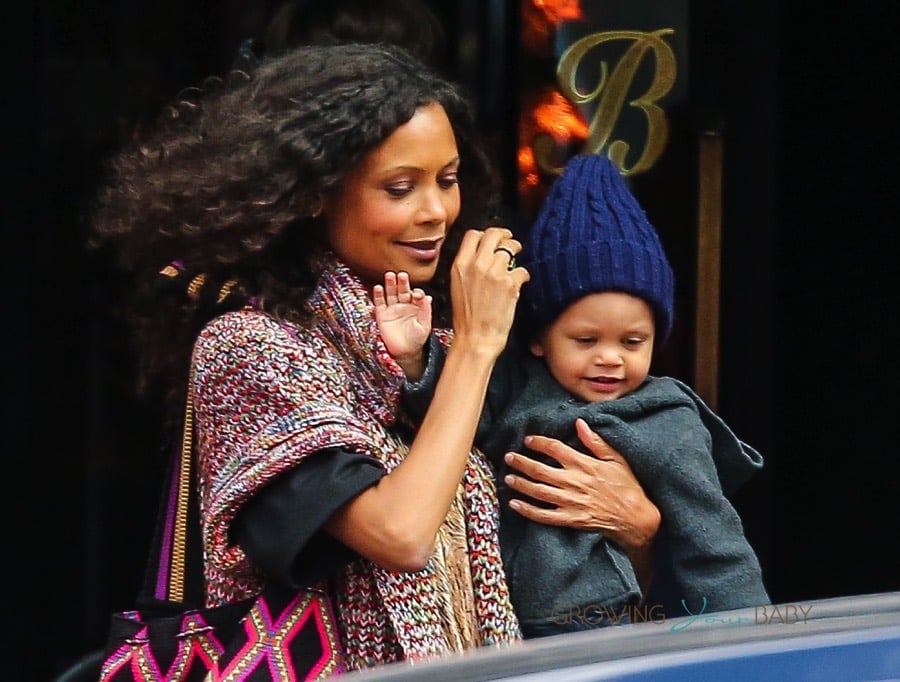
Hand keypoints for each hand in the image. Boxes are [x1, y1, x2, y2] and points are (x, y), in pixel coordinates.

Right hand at [373, 271, 431, 378]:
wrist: (405, 352)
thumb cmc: (417, 339)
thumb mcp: (425, 325)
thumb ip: (425, 311)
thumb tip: (428, 297)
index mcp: (416, 306)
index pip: (416, 294)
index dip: (416, 292)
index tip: (416, 295)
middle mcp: (404, 305)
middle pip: (402, 290)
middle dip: (402, 282)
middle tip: (402, 275)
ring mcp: (392, 309)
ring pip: (391, 293)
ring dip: (390, 284)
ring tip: (389, 275)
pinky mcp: (382, 315)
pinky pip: (379, 303)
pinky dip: (378, 295)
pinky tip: (379, 287)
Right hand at [449, 227, 529, 357]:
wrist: (476, 338)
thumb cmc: (466, 318)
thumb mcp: (457, 286)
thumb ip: (467, 267)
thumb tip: (482, 255)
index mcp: (460, 265)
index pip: (474, 234)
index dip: (485, 235)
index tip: (492, 240)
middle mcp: (476, 265)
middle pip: (494, 234)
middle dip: (505, 236)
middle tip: (510, 242)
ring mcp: (494, 273)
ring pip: (511, 247)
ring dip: (516, 252)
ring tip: (516, 262)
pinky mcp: (510, 283)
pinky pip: (522, 269)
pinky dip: (523, 275)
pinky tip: (520, 283)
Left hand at [502, 418, 659, 551]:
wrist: (636, 517)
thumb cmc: (627, 485)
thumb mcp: (616, 459)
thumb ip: (596, 441)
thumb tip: (580, 423)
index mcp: (585, 465)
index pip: (555, 449)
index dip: (539, 443)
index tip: (528, 440)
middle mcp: (575, 483)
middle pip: (541, 470)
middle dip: (522, 462)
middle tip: (509, 457)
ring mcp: (572, 503)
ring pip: (539, 492)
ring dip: (521, 484)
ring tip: (508, 477)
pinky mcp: (571, 520)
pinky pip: (545, 516)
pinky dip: (528, 510)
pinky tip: (515, 504)